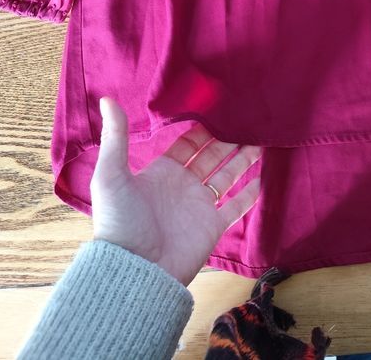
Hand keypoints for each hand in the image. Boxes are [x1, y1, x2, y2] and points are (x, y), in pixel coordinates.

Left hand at [90, 96, 261, 286]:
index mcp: (162, 172)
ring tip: (262, 139)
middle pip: (212, 155)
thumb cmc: (121, 221)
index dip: (204, 128)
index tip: (222, 109)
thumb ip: (116, 137)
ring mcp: (200, 206)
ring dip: (243, 158)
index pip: (188, 143)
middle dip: (229, 138)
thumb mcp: (112, 175)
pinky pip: (236, 206)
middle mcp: (183, 185)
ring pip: (227, 175)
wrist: (135, 271)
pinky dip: (250, 193)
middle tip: (248, 118)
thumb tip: (107, 98)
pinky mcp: (213, 226)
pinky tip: (263, 177)